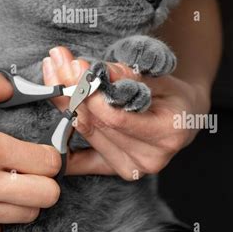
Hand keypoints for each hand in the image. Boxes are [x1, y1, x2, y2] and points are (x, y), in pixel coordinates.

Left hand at [42, 47, 209, 179]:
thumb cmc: (172, 94)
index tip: (75, 67)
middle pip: (97, 124)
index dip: (91, 94)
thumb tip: (100, 71)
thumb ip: (130, 75)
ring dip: (64, 102)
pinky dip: (63, 143)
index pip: (116, 118)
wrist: (184, 117)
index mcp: (166, 133)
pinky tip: (48, 127)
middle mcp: (149, 158)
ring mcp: (131, 168)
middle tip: (57, 62)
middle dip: (72, 90)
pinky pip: (81, 161)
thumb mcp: (160, 77)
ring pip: (86, 132)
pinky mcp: (115, 169)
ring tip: (53, 72)